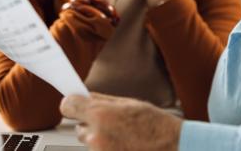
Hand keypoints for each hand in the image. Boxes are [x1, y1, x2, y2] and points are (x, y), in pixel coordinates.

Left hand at [60, 93, 181, 150]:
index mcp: (101, 115)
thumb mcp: (129, 103)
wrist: (172, 147)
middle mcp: (97, 136)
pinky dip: (108, 149)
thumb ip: (102, 100)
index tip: (73, 105)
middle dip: (90, 124)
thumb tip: (84, 96)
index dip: (71, 105)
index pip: (68, 107)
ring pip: (90, 143)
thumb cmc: (155, 125)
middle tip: (110, 123)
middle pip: (79, 128)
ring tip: (122, 136)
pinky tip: (124, 145)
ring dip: (99, 139)